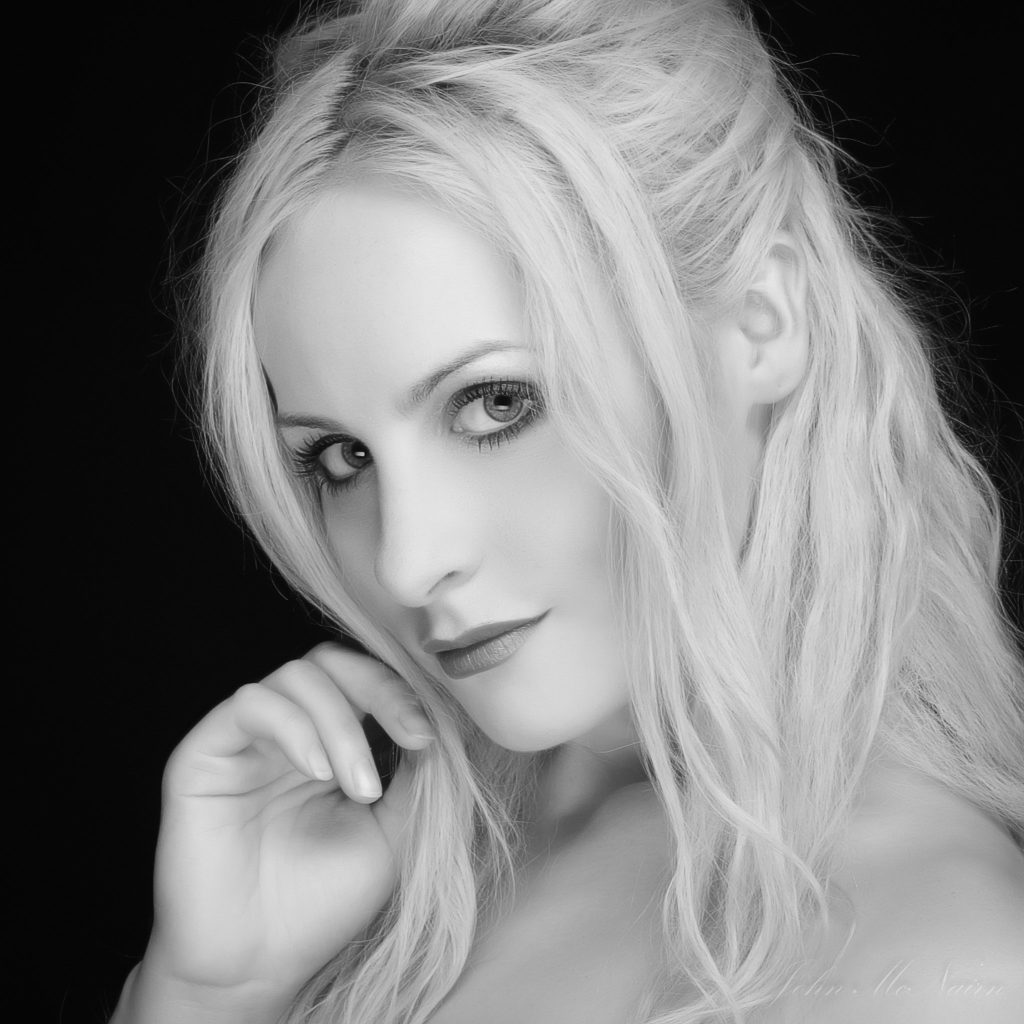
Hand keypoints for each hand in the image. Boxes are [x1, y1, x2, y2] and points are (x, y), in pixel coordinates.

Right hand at [143, 642, 434, 1005]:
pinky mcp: (204, 752)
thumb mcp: (395, 832)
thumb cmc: (325, 902)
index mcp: (331, 741)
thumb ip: (417, 775)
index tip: (431, 736)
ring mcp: (246, 738)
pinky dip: (293, 727)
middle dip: (381, 689)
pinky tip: (317, 773)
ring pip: (296, 677)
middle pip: (333, 662)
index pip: (366, 680)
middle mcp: (288, 730)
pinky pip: (249, 704)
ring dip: (342, 724)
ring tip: (359, 786)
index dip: (402, 692)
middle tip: (412, 737)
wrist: (259, 966)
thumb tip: (441, 719)